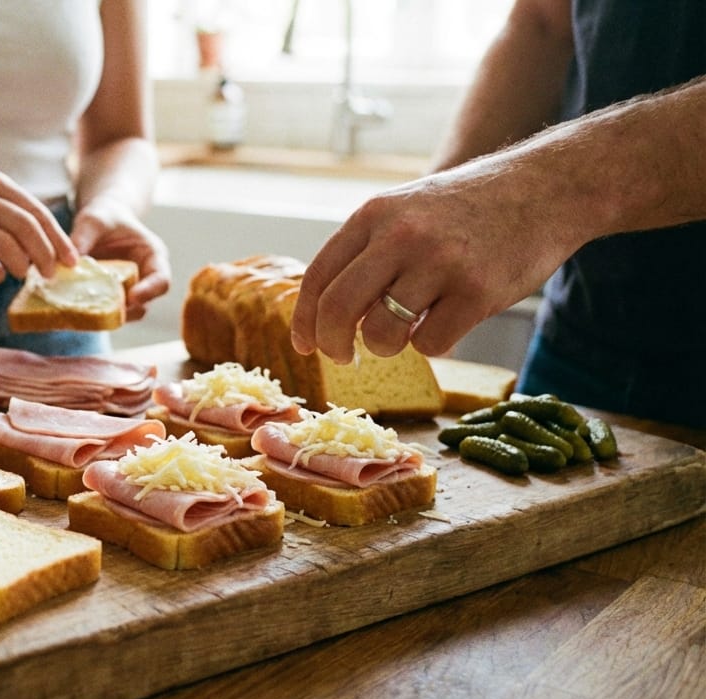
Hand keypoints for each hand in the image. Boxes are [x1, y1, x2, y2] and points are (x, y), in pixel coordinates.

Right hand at [0, 166, 78, 284]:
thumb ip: (8, 214)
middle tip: (52, 273)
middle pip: (25, 227)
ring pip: (5, 246)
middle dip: (46, 254)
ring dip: (22, 266)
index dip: (57, 238)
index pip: (34, 211)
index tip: (71, 261)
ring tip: (23, 274)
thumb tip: (49, 248)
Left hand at [70, 196, 170, 319]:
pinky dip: (93, 314)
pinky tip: (75, 310)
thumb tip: (69, 261)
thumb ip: (83, 237)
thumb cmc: (103, 217)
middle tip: (104, 309)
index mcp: (153, 257)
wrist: (98, 224)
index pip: (162, 280)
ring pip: (124, 313)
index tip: (132, 297)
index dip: (150, 292)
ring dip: (107, 316)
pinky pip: (105, 313)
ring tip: (87, 312)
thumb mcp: (93, 221)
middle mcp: (144, 278)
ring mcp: (128, 291)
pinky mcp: (110, 298)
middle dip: (125, 310)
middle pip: (143, 304)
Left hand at [290, 162, 575, 361]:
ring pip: (381, 334)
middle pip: (338, 309)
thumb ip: (369, 249)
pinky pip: (430, 344)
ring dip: (384, 347)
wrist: (546, 188)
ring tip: (402, 334)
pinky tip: (446, 324)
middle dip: (332, 345)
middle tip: (342, 358)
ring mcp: (440, 263)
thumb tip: (327, 311)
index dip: (305, 320)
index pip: (318, 277)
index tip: (305, 345)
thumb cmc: (471, 206)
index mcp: (375, 214)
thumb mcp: (408, 208)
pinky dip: (431, 345)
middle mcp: (401, 236)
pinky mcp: (477, 292)